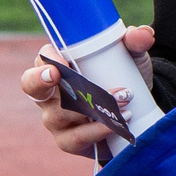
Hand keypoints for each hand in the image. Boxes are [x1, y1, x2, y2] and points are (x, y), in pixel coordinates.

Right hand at [19, 25, 152, 160]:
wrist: (140, 113)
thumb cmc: (125, 78)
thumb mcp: (133, 58)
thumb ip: (136, 42)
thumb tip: (143, 34)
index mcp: (59, 68)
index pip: (42, 59)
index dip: (46, 59)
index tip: (62, 61)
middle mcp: (51, 94)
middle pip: (32, 86)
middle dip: (39, 79)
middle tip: (57, 75)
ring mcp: (56, 119)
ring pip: (60, 113)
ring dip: (90, 105)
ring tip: (124, 98)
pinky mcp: (69, 141)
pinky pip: (76, 137)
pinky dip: (98, 130)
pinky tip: (119, 122)